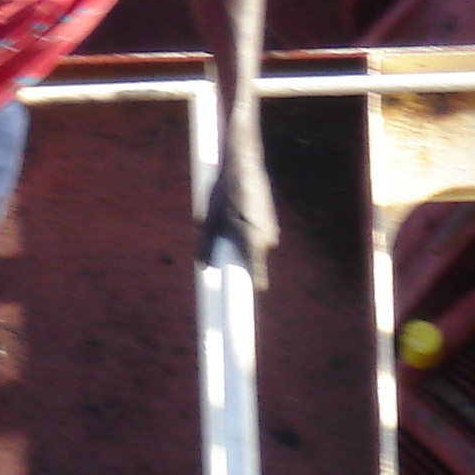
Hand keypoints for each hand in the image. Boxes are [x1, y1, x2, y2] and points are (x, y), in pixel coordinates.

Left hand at [201, 153, 278, 289]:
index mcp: (253, 243)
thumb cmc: (225, 192)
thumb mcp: (209, 220)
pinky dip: (246, 233)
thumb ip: (205, 245)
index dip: (247, 292)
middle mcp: (267, 240)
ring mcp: (271, 230)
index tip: (241, 309)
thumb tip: (203, 265)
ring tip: (227, 220)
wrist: (243, 164)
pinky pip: (257, 236)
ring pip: (253, 248)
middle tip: (219, 245)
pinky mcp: (270, 221)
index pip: (257, 279)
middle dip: (235, 258)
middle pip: (250, 263)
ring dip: (240, 243)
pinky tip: (235, 213)